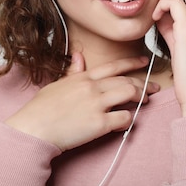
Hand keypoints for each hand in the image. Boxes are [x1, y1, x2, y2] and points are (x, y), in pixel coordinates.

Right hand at [4, 53, 159, 150]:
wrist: (33, 129)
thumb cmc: (41, 109)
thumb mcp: (56, 84)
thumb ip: (72, 72)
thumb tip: (78, 57)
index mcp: (83, 77)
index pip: (113, 66)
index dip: (132, 63)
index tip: (144, 62)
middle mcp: (92, 87)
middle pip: (125, 81)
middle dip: (143, 84)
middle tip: (152, 88)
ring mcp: (96, 104)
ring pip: (129, 94)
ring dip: (140, 98)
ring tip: (145, 102)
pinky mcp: (99, 123)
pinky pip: (123, 118)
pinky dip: (129, 120)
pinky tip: (127, 122)